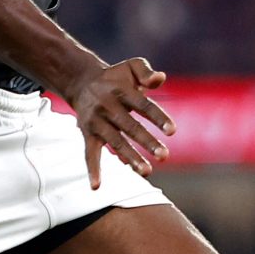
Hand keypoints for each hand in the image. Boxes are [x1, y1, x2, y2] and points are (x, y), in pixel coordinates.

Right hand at [64, 57, 174, 187]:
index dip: (158, 117)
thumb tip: (161, 78)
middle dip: (147, 142)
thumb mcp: (131, 66)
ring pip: (115, 142)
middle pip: (130, 126)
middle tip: (164, 156)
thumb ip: (146, 71)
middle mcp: (108, 107)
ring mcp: (97, 122)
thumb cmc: (115, 77)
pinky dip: (92, 169)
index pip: (143, 105)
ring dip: (130, 157)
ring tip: (147, 172)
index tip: (173, 131)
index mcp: (122, 91)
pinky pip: (89, 153)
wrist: (82, 82)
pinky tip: (96, 187)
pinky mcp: (88, 134)